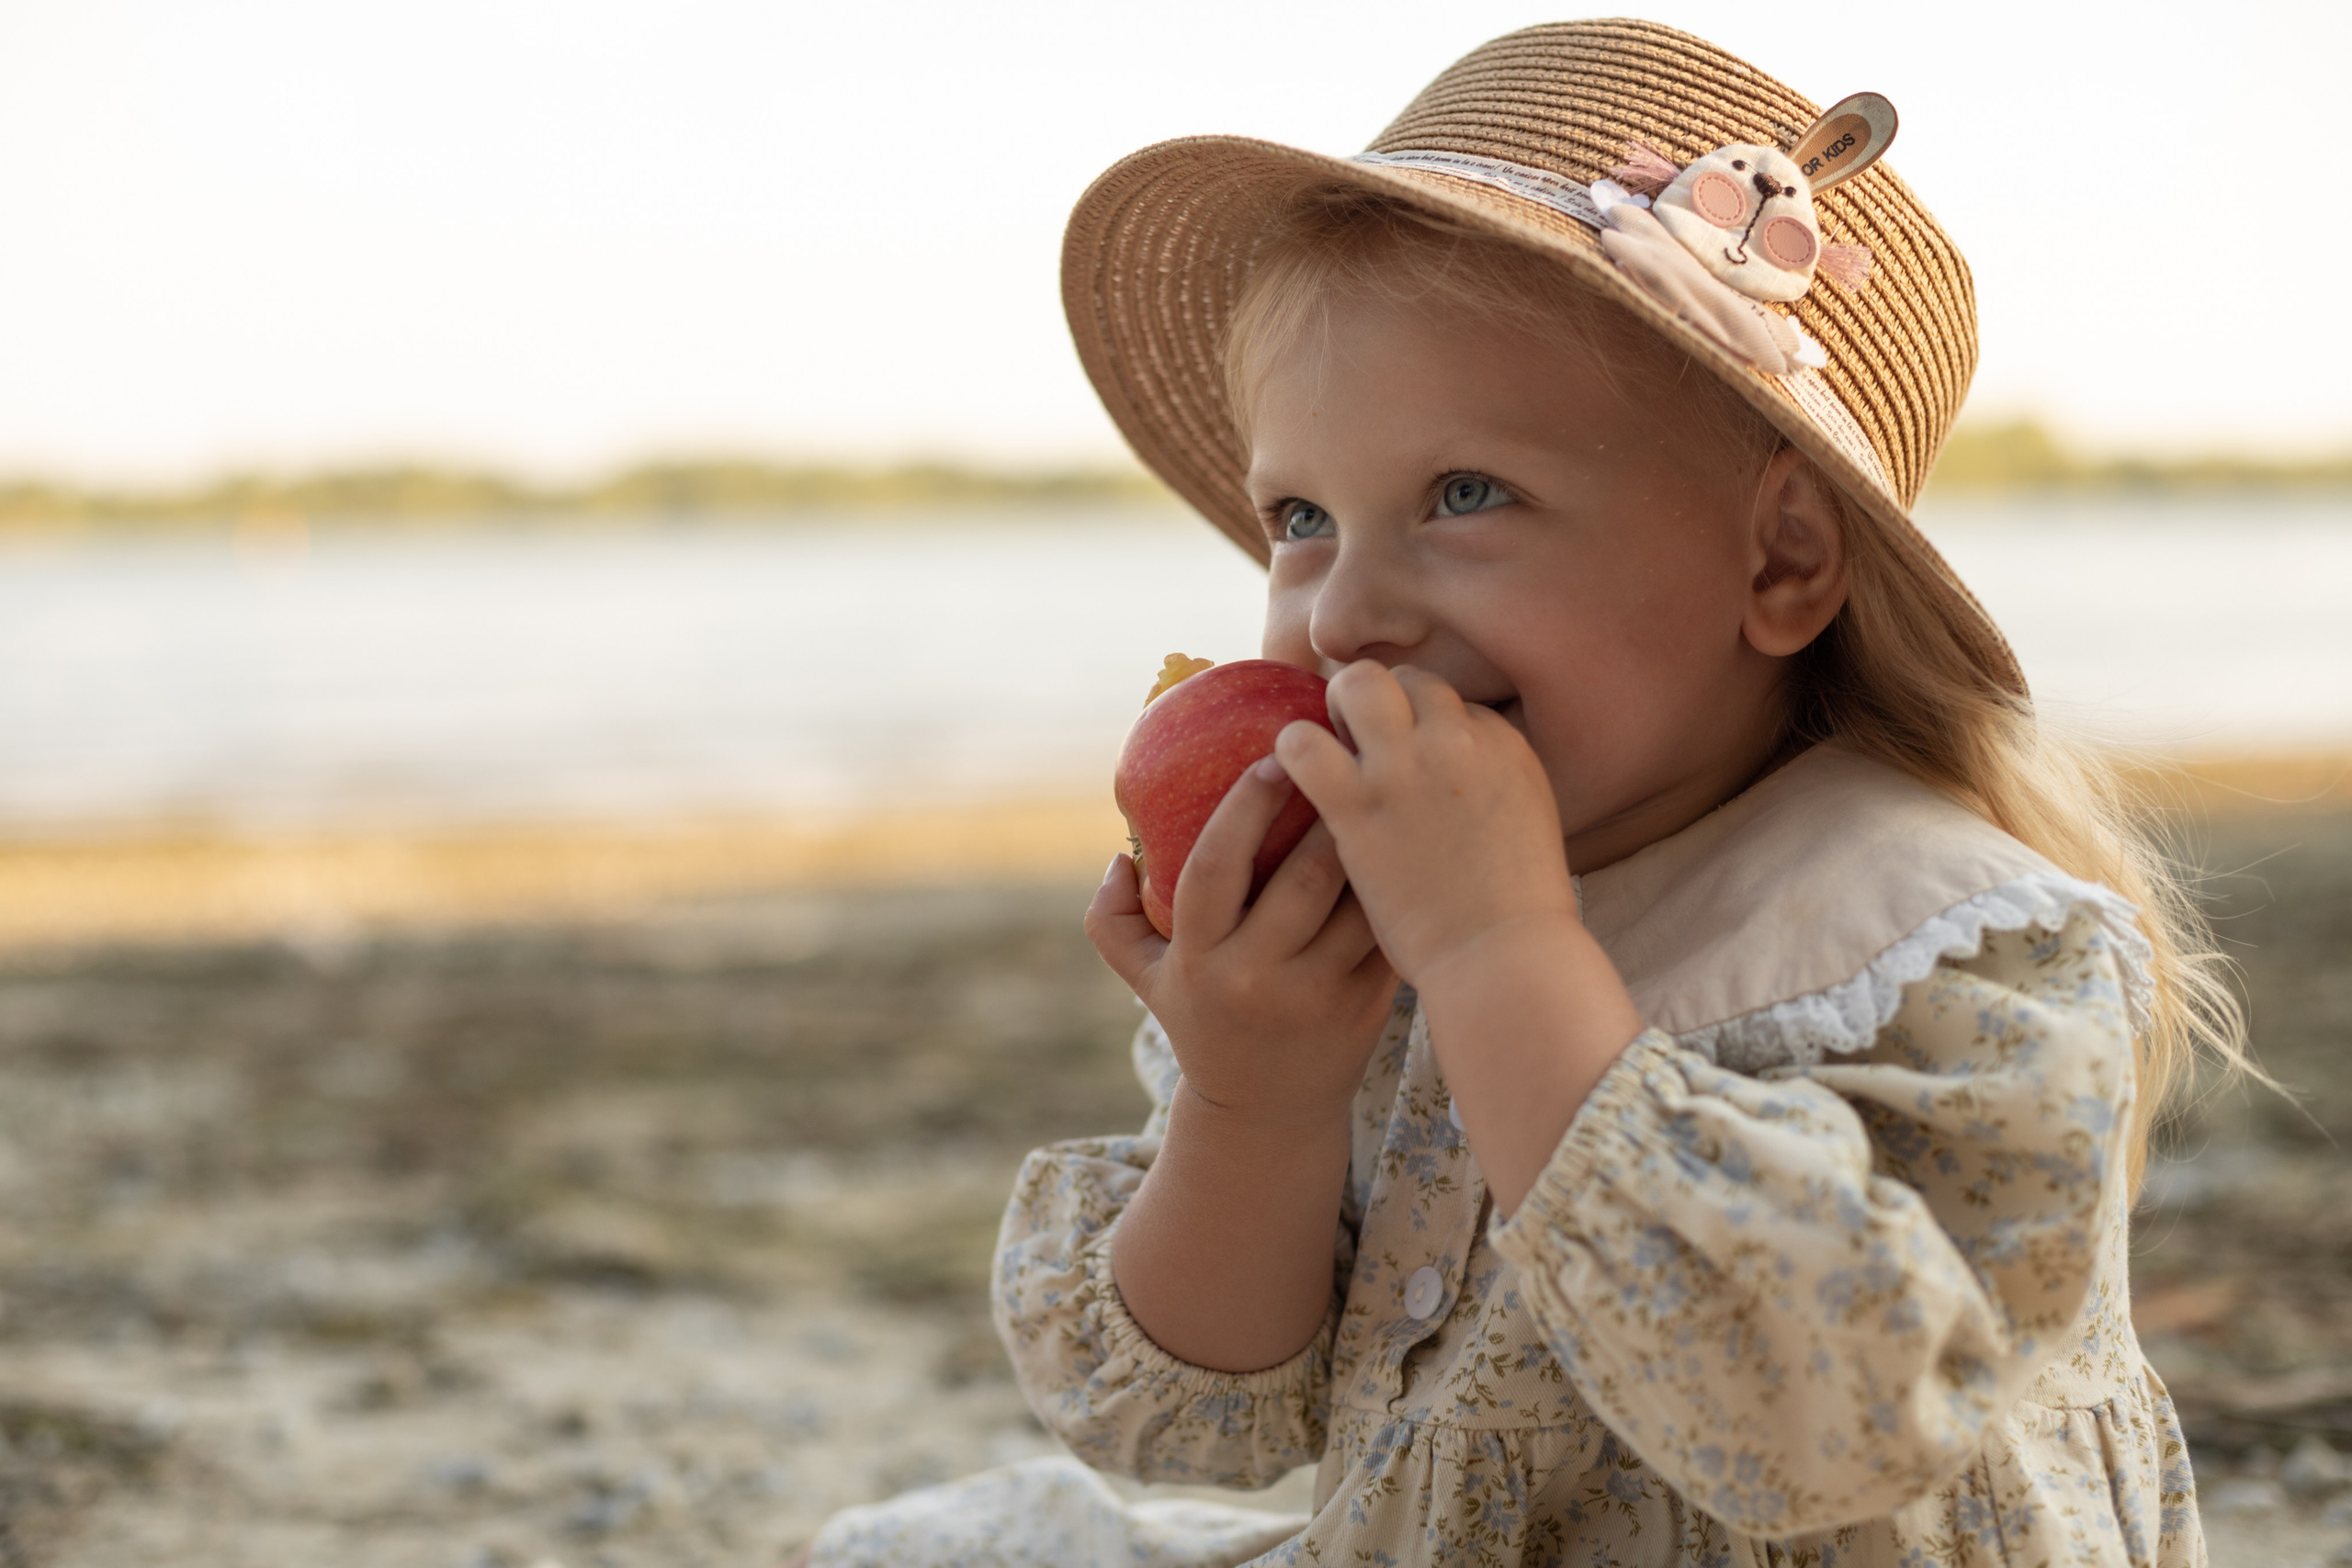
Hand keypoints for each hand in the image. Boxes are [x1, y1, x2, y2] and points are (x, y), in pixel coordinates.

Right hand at [1087, 755, 1396, 1131]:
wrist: (1266, 1113)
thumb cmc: (1203, 1020)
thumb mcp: (1144, 979)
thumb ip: (1110, 918)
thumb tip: (1121, 855)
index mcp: (1199, 959)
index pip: (1213, 868)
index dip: (1242, 808)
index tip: (1271, 758)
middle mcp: (1256, 978)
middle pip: (1303, 877)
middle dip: (1331, 808)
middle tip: (1350, 754)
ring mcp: (1318, 995)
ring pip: (1357, 901)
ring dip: (1374, 842)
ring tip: (1387, 788)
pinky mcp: (1367, 1005)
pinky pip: (1388, 931)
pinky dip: (1400, 885)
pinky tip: (1410, 843)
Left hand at [1274, 661, 1578, 984]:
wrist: (1503, 955)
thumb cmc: (1515, 910)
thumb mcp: (1526, 823)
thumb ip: (1489, 786)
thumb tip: (1451, 781)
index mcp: (1503, 744)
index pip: (1451, 704)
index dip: (1425, 731)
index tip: (1413, 764)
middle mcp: (1456, 740)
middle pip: (1406, 679)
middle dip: (1381, 700)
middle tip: (1362, 743)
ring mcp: (1405, 767)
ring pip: (1356, 685)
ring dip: (1335, 710)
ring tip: (1327, 750)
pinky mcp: (1357, 804)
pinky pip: (1303, 744)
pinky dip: (1293, 751)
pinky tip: (1294, 779)